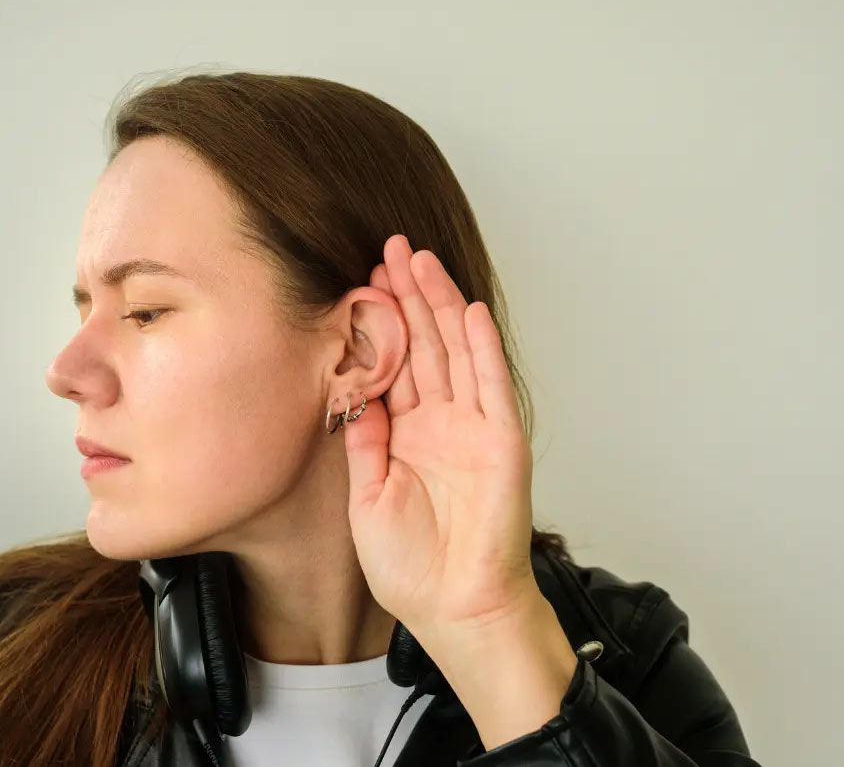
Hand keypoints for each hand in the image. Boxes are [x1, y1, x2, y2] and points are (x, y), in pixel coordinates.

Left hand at [343, 234, 543, 652]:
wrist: (455, 605)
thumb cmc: (413, 565)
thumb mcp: (368, 498)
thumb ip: (364, 443)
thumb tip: (352, 397)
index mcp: (407, 435)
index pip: (394, 364)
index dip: (380, 323)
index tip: (364, 282)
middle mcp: (441, 423)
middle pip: (424, 344)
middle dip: (407, 296)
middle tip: (392, 248)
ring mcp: (473, 427)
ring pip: (454, 351)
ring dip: (439, 305)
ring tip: (421, 260)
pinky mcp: (502, 439)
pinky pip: (491, 384)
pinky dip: (481, 347)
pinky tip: (468, 310)